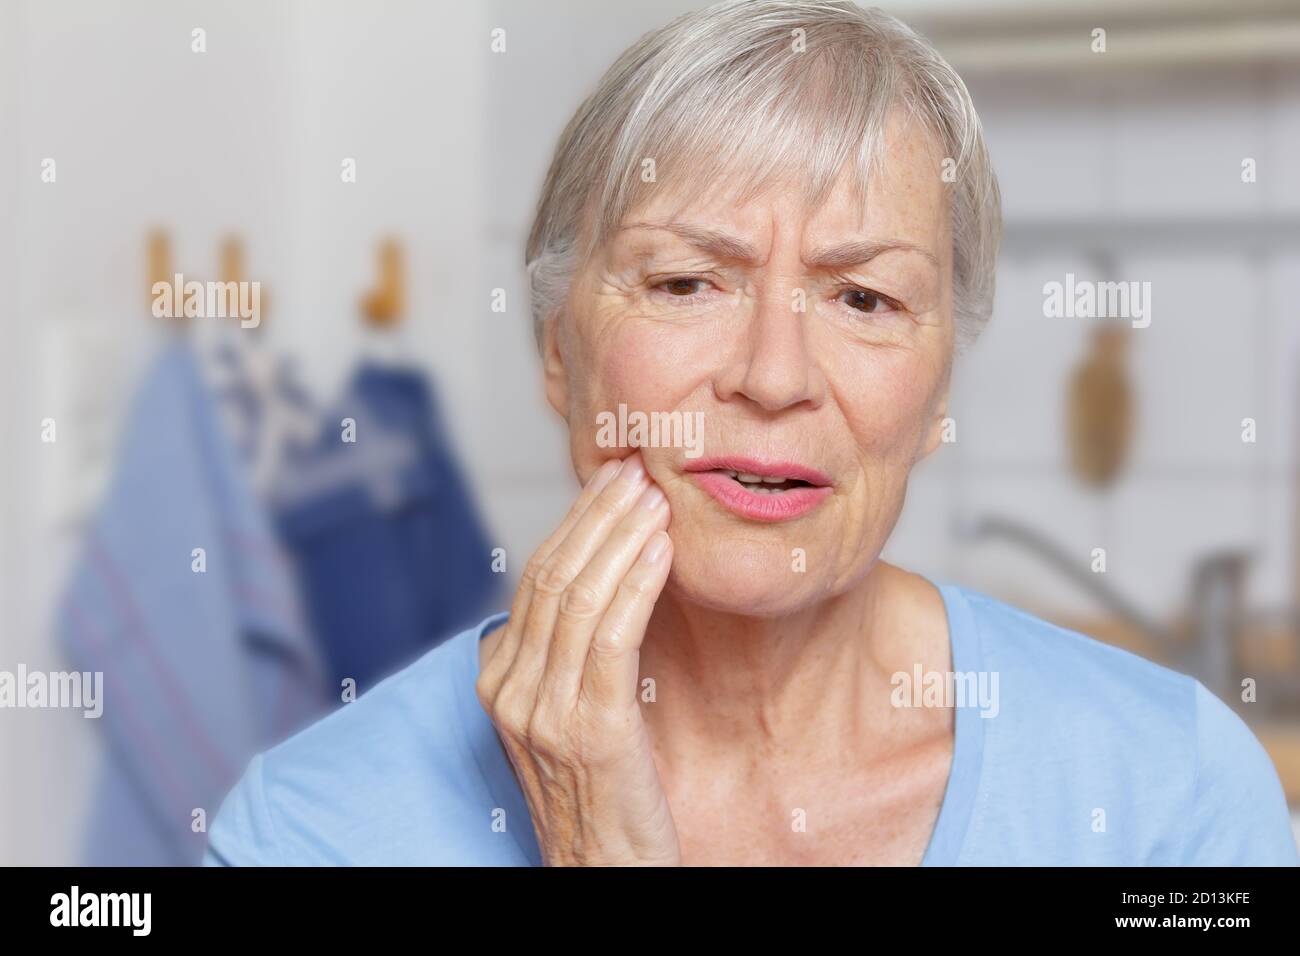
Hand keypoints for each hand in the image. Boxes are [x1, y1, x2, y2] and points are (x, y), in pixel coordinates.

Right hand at [476, 451, 678, 865]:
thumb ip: (569, 650)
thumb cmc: (602, 786)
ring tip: (657, 496)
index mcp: (499, 678)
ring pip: (578, 596)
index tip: (613, 481)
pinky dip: (637, 583)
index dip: (576, 522)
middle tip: (637, 471)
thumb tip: (604, 576)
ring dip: (621, 536)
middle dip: (597, 515)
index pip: (534, 577)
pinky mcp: (589, 729)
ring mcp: (543, 710)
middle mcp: (510, 689)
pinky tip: (663, 551)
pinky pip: (611, 635)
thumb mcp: (568, 709)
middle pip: (551, 576)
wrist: (606, 869)